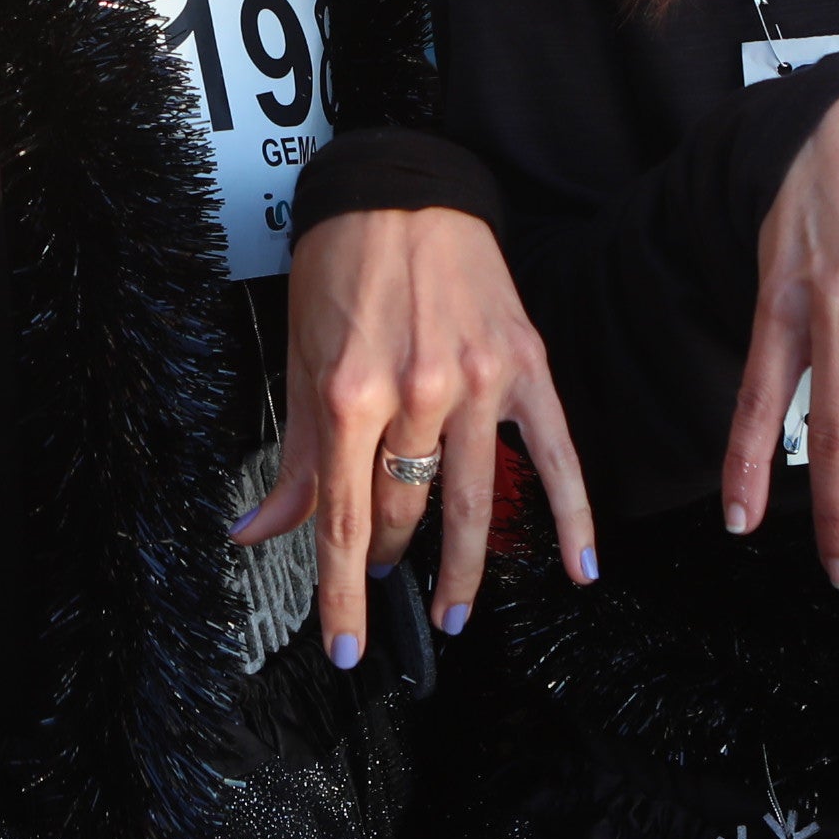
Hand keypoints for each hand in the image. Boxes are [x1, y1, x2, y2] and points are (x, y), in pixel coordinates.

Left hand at [235, 207, 594, 663]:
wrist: (401, 190)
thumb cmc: (342, 266)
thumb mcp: (300, 359)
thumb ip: (295, 459)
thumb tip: (257, 533)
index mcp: (349, 394)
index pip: (346, 523)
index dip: (343, 595)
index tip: (346, 648)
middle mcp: (415, 394)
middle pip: (405, 511)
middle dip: (391, 559)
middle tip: (386, 582)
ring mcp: (477, 383)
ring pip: (474, 500)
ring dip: (464, 567)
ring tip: (451, 611)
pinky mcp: (524, 367)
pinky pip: (556, 455)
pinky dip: (572, 517)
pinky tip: (581, 569)